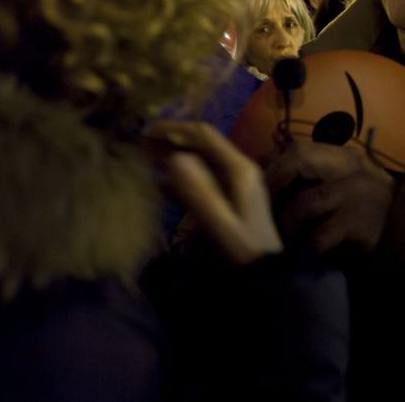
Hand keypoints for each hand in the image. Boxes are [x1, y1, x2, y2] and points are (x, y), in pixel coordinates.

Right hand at [143, 120, 282, 264]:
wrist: (267, 276)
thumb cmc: (243, 251)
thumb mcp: (219, 224)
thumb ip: (198, 192)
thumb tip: (174, 158)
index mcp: (239, 169)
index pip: (204, 135)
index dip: (174, 129)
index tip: (144, 130)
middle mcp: (238, 169)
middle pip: (201, 144)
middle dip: (171, 140)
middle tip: (137, 143)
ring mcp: (234, 183)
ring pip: (199, 160)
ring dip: (172, 156)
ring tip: (142, 158)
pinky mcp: (228, 198)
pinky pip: (201, 179)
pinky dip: (179, 177)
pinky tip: (157, 185)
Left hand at [265, 141, 395, 254]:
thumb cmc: (366, 212)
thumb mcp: (342, 187)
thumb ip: (312, 180)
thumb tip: (265, 183)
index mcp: (342, 155)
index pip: (295, 148)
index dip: (268, 167)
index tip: (252, 190)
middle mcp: (350, 166)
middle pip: (297, 158)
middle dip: (270, 185)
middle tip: (257, 211)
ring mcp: (357, 193)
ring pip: (305, 202)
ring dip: (287, 224)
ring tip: (282, 239)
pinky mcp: (359, 223)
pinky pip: (320, 237)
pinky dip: (306, 247)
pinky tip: (304, 254)